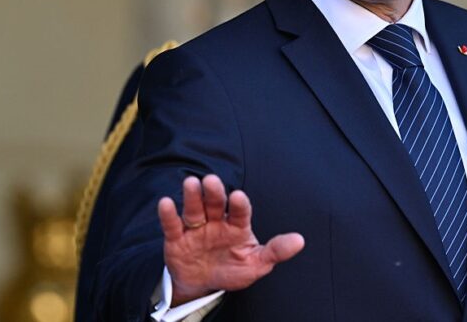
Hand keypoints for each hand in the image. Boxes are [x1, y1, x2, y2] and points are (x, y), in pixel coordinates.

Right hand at [157, 175, 304, 305]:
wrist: (203, 284)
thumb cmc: (233, 269)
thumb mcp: (257, 264)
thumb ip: (276, 251)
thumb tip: (300, 241)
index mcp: (237, 225)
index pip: (240, 212)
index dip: (239, 204)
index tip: (238, 196)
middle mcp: (216, 221)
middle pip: (215, 204)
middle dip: (214, 193)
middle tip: (211, 181)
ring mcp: (196, 228)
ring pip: (194, 209)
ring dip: (192, 196)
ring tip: (191, 183)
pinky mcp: (177, 238)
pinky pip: (172, 225)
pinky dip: (168, 214)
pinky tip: (166, 203)